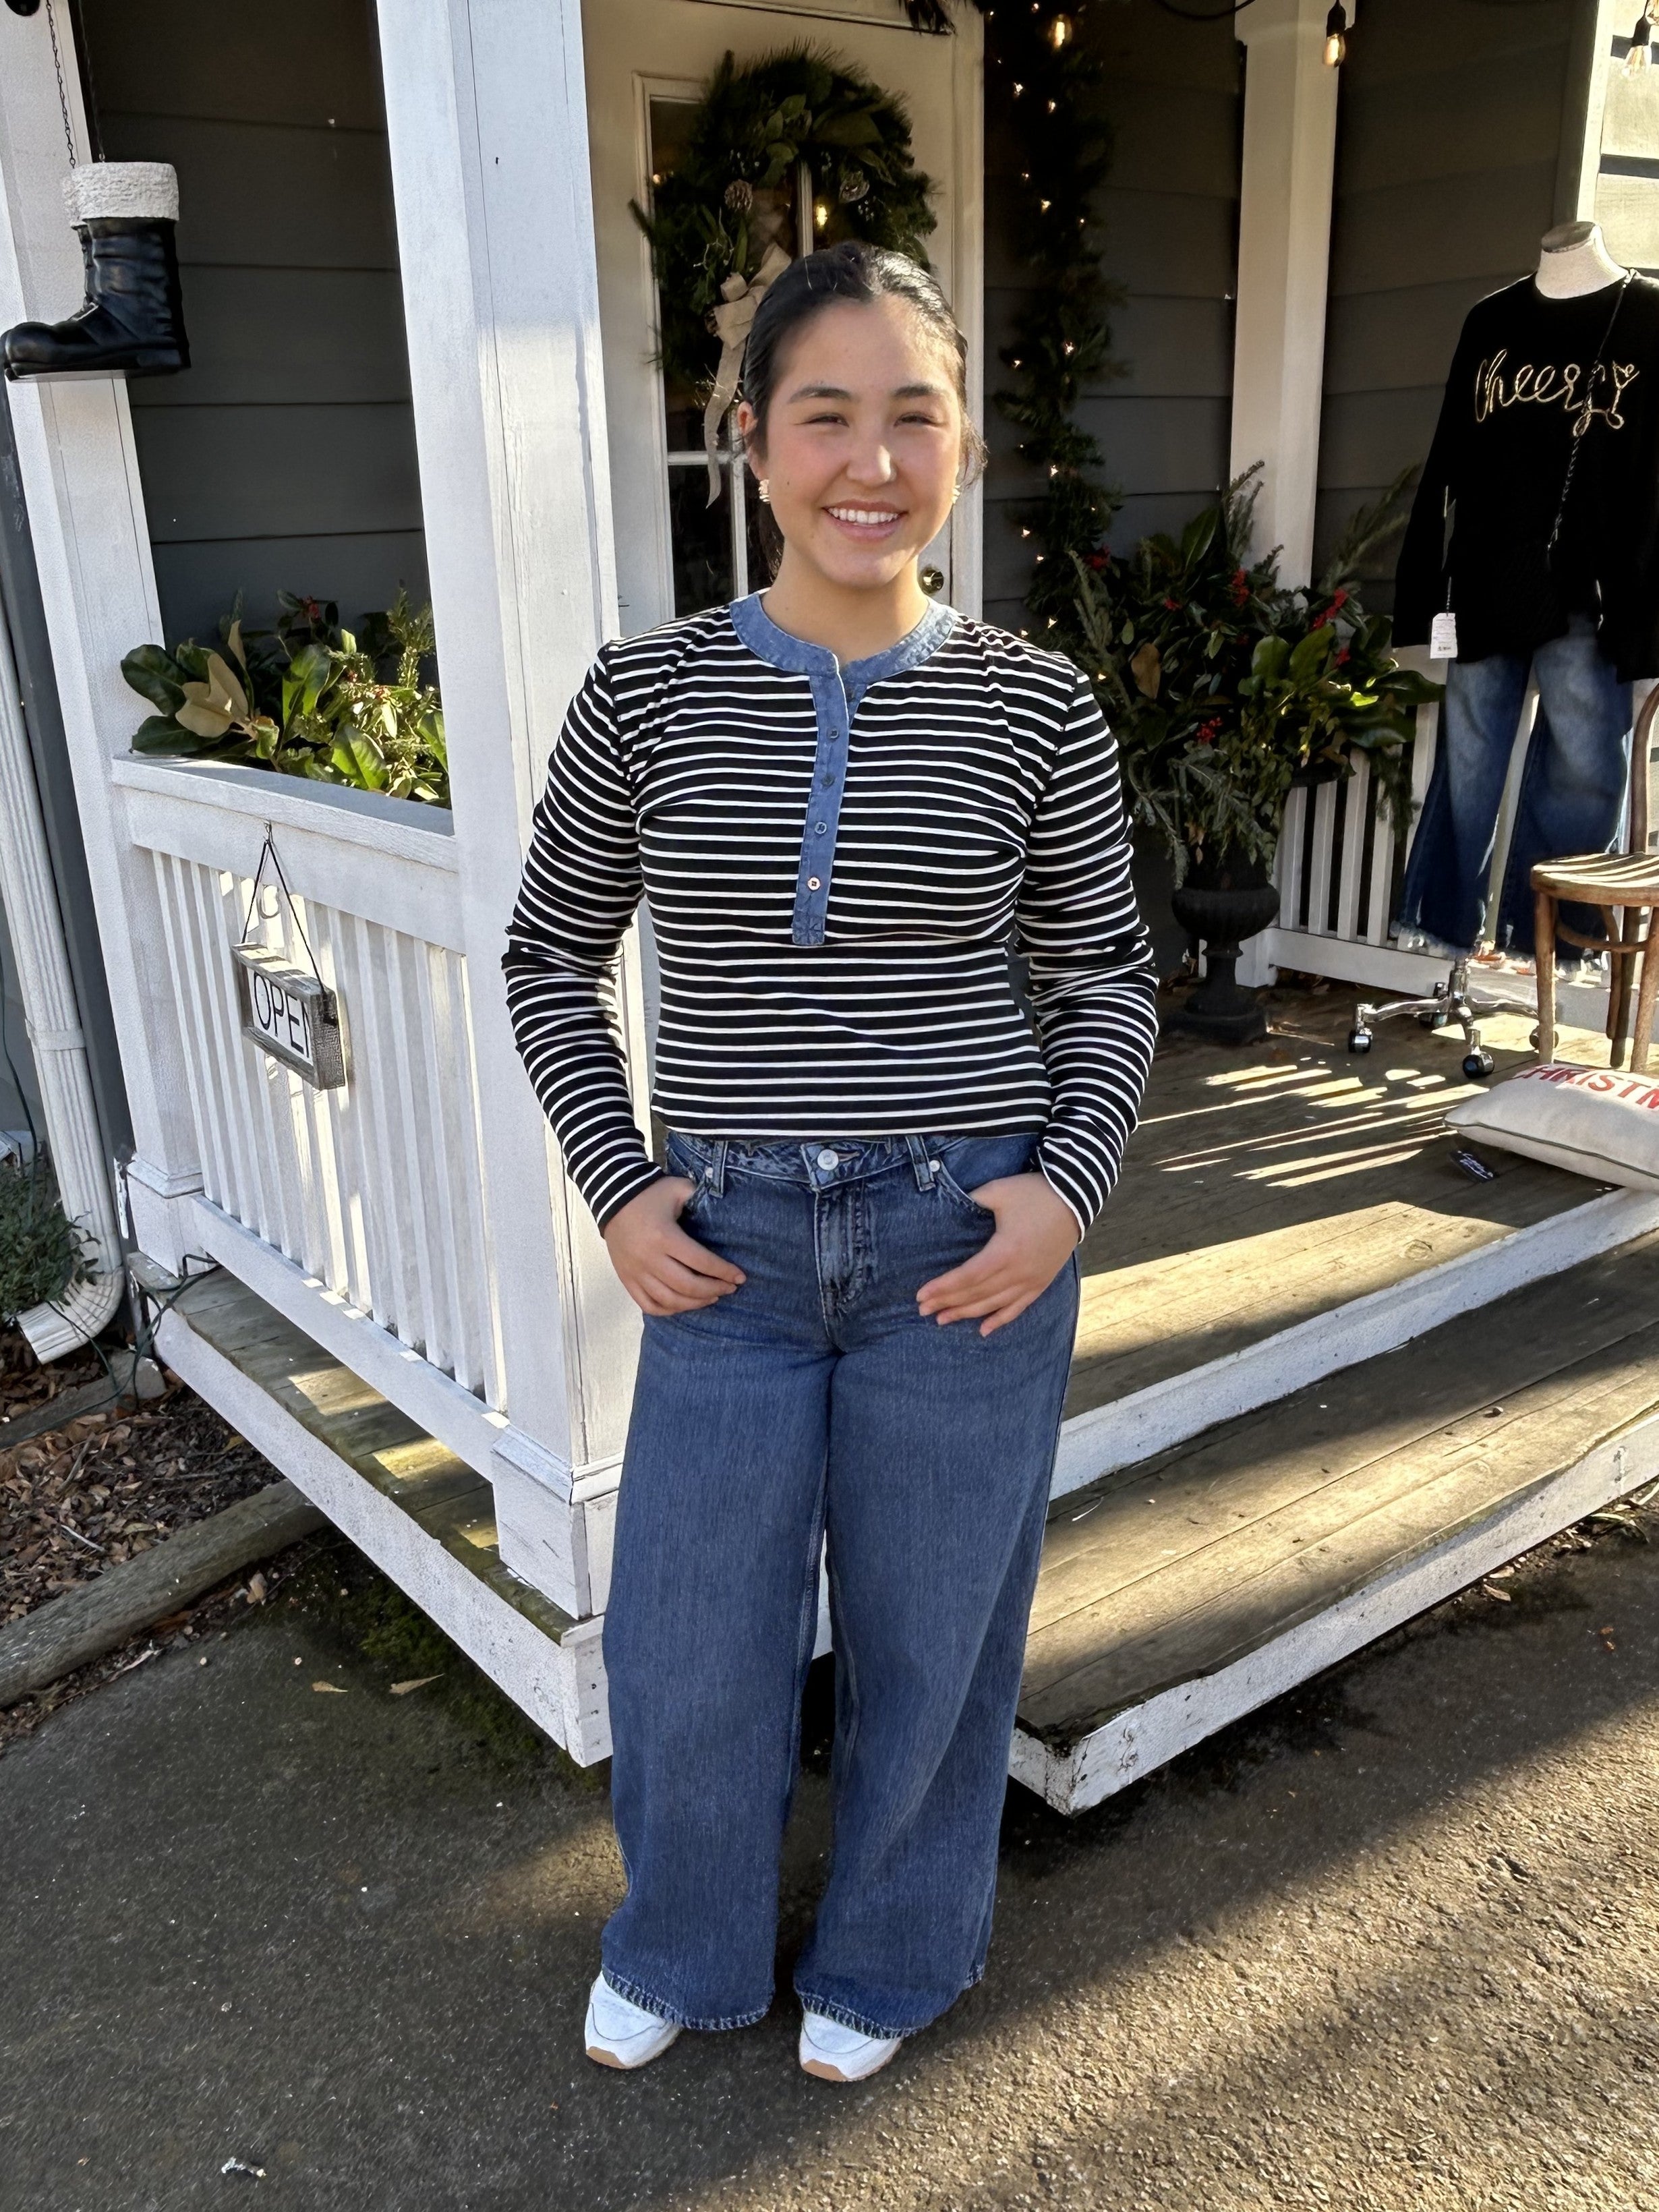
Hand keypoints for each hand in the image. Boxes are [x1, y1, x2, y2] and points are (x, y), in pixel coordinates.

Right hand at [602, 1177, 745, 1316]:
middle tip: (729, 1288)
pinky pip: (648, 1305)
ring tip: (712, 1297)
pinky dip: (668, 1310)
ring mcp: (636, 1272)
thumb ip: (700, 1197)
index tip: (740, 1277)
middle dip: (714, 1290)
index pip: (700, 1261)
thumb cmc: (650, 1194)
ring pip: (669, 1300)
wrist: (612, 1197)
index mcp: (664, 1237)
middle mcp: (649, 1258)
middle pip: (687, 1286)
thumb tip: (723, 1209)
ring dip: (695, 1303)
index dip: (723, 1272)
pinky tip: (684, 1305)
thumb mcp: (678, 1188)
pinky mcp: (626, 1279)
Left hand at [916, 1173, 1078, 1336]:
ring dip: (967, 1314)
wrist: (1076, 1197)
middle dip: (947, 1303)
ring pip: (994, 1305)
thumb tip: (948, 1208)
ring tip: (942, 1320)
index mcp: (1005, 1250)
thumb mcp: (999, 1191)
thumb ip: (971, 1201)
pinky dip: (1000, 1319)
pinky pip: (1018, 1308)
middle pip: (976, 1294)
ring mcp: (1031, 1280)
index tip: (921, 1295)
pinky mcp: (1041, 1282)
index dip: (943, 1288)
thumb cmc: (1034, 1193)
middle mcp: (1018, 1272)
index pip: (967, 1277)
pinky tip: (983, 1330)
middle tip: (923, 1311)